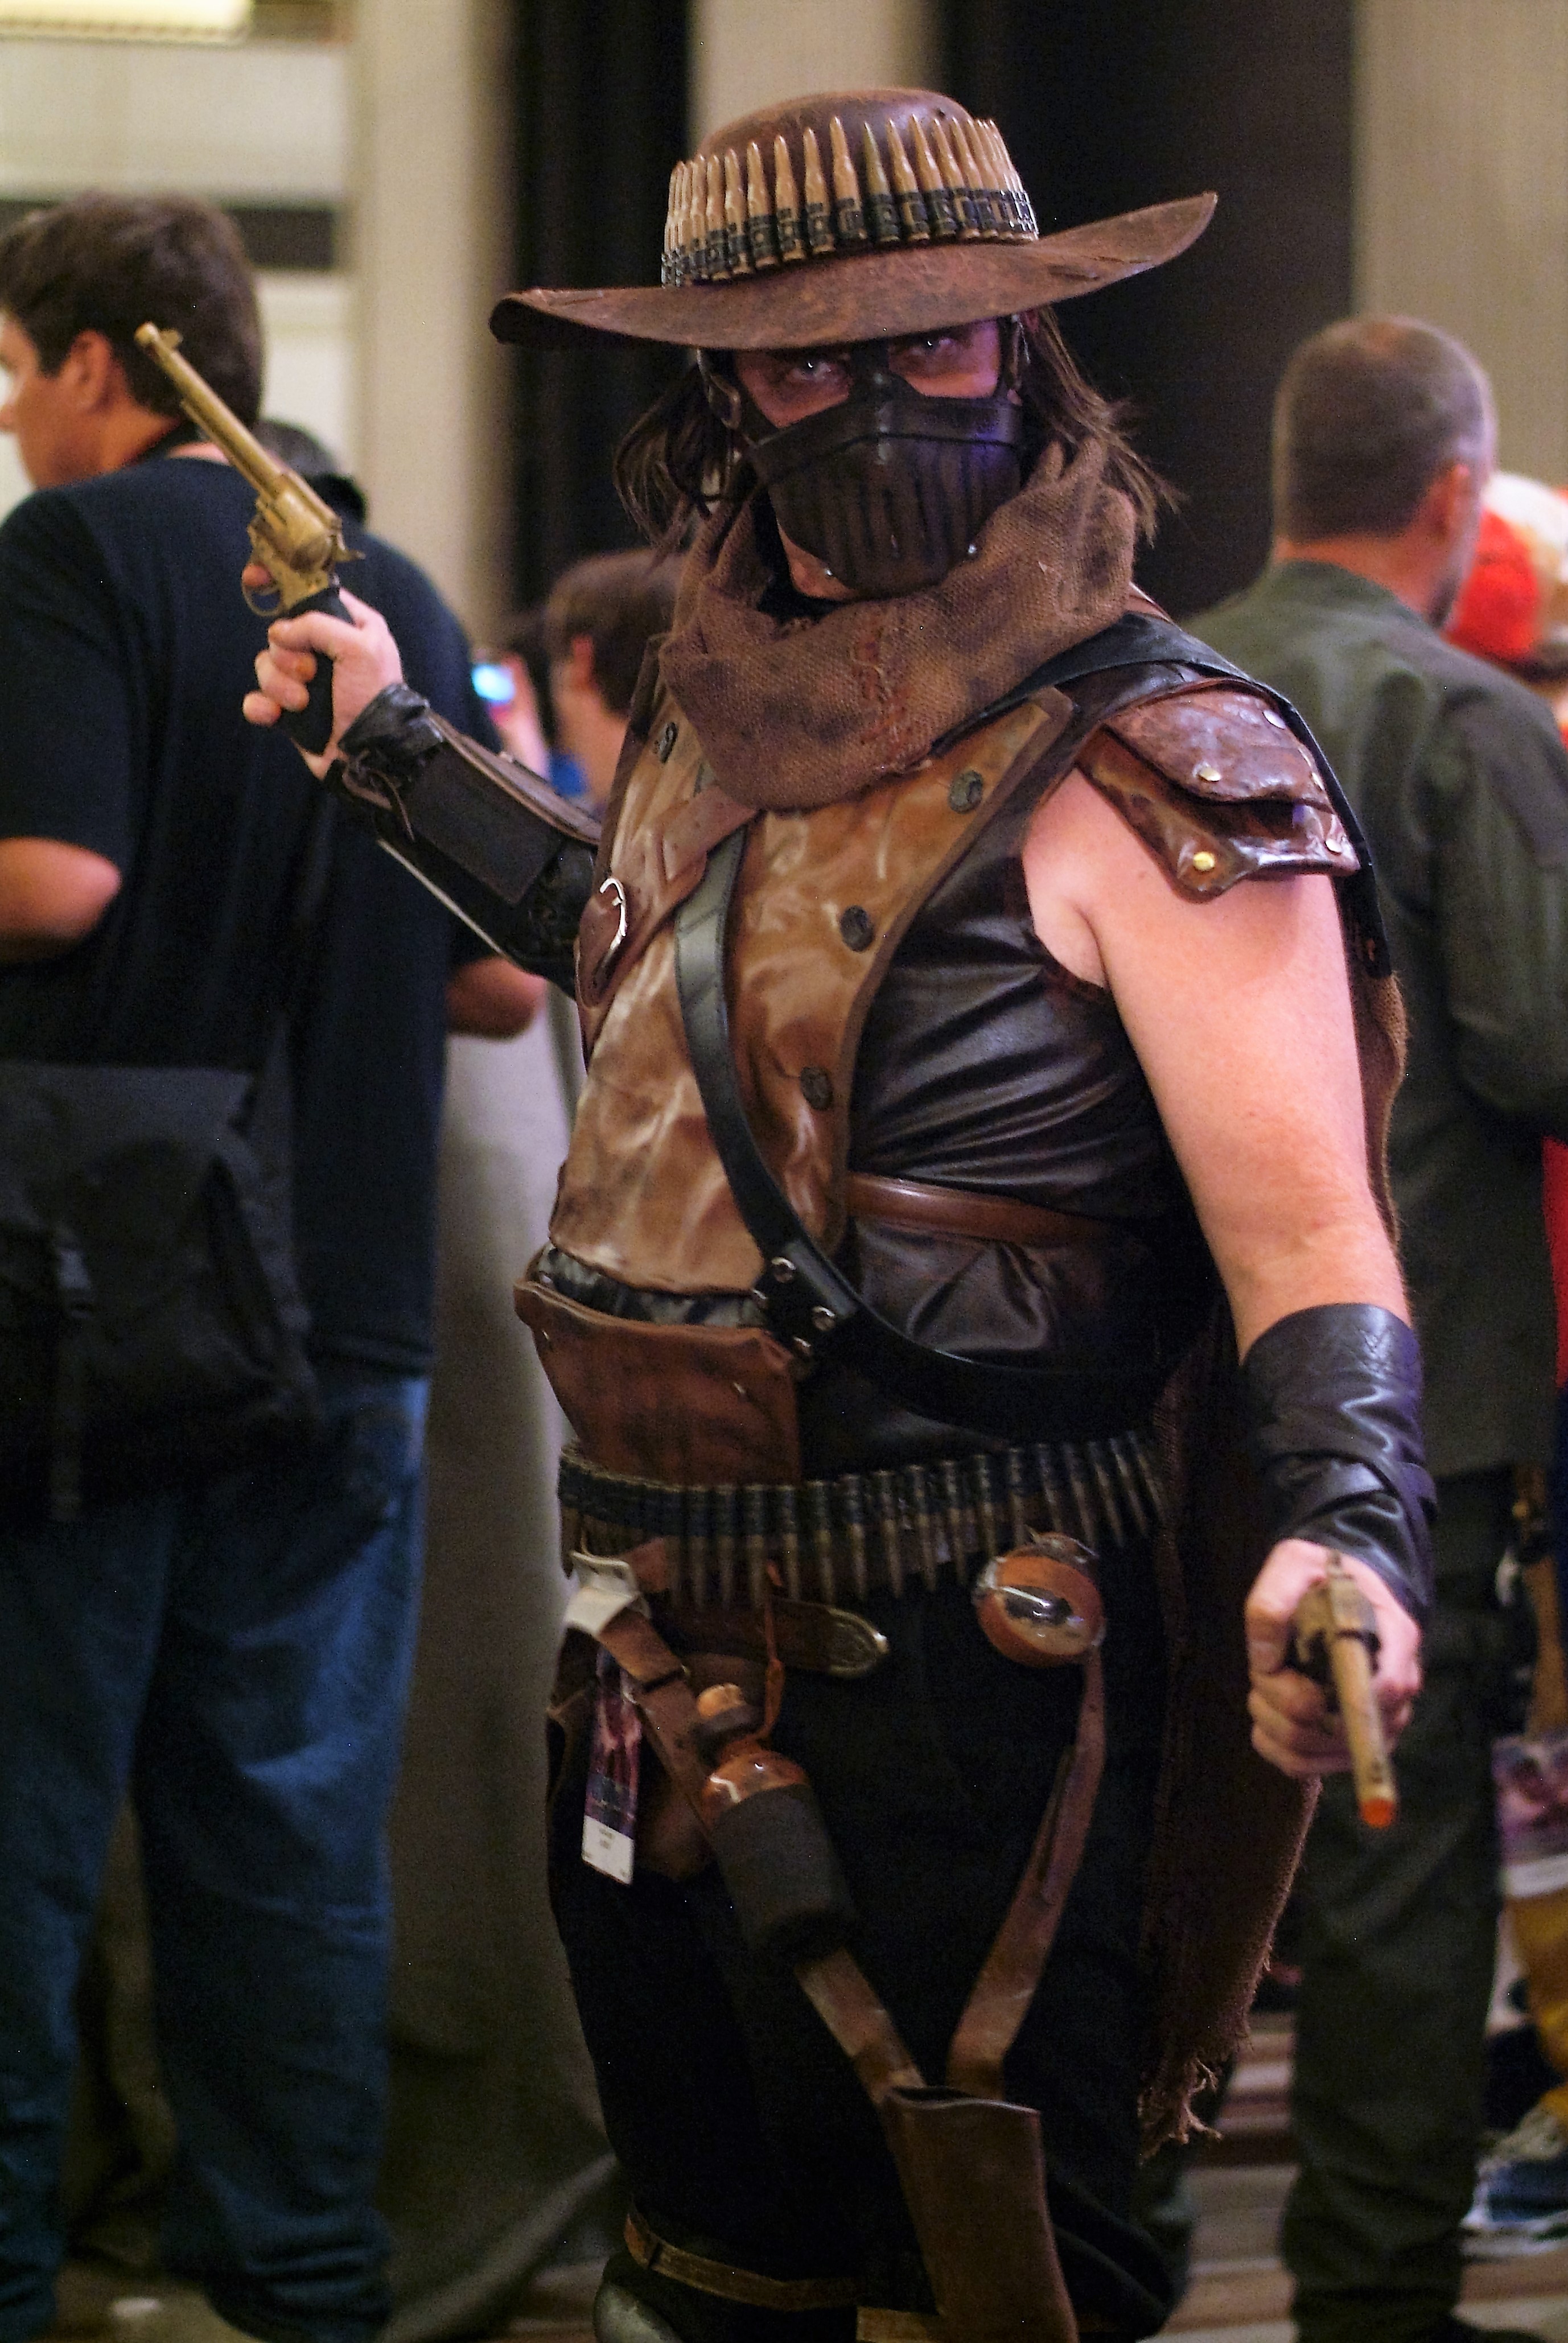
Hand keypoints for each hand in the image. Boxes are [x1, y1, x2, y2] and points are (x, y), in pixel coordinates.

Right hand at [241, 576, 404, 775]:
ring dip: (280, 685)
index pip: (309, 592)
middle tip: (311, 673)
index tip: (254, 578)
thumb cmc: (374, 697)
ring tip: (304, 703)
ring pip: (266, 665)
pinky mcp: (290, 711)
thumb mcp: (359, 648)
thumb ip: (317, 625)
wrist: (370, 755)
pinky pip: (257, 699)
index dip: (280, 583)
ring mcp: (306, 681)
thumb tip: (279, 631)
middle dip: (288, 655)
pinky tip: (277, 716)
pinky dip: (262, 707)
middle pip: (279, 633)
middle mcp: (326, 650)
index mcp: (349, 626)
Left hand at [1245, 1537, 1421, 1778]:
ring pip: (1313, 1752)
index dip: (1327, 1693)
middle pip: (1334, 1729)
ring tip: (1267, 1681)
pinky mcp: (1349, 1747)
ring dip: (1272, 1720)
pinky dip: (1272, 1743)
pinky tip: (1268, 1710)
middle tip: (1267, 1666)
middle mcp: (1395, 1692)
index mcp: (1395, 1638)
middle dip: (1281, 1698)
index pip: (1383, 1688)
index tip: (1283, 1668)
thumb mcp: (1294, 1564)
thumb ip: (1272, 1601)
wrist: (1339, 1593)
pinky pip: (1304, 1766)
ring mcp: (1376, 1726)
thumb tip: (1264, 1661)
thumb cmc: (1321, 1578)